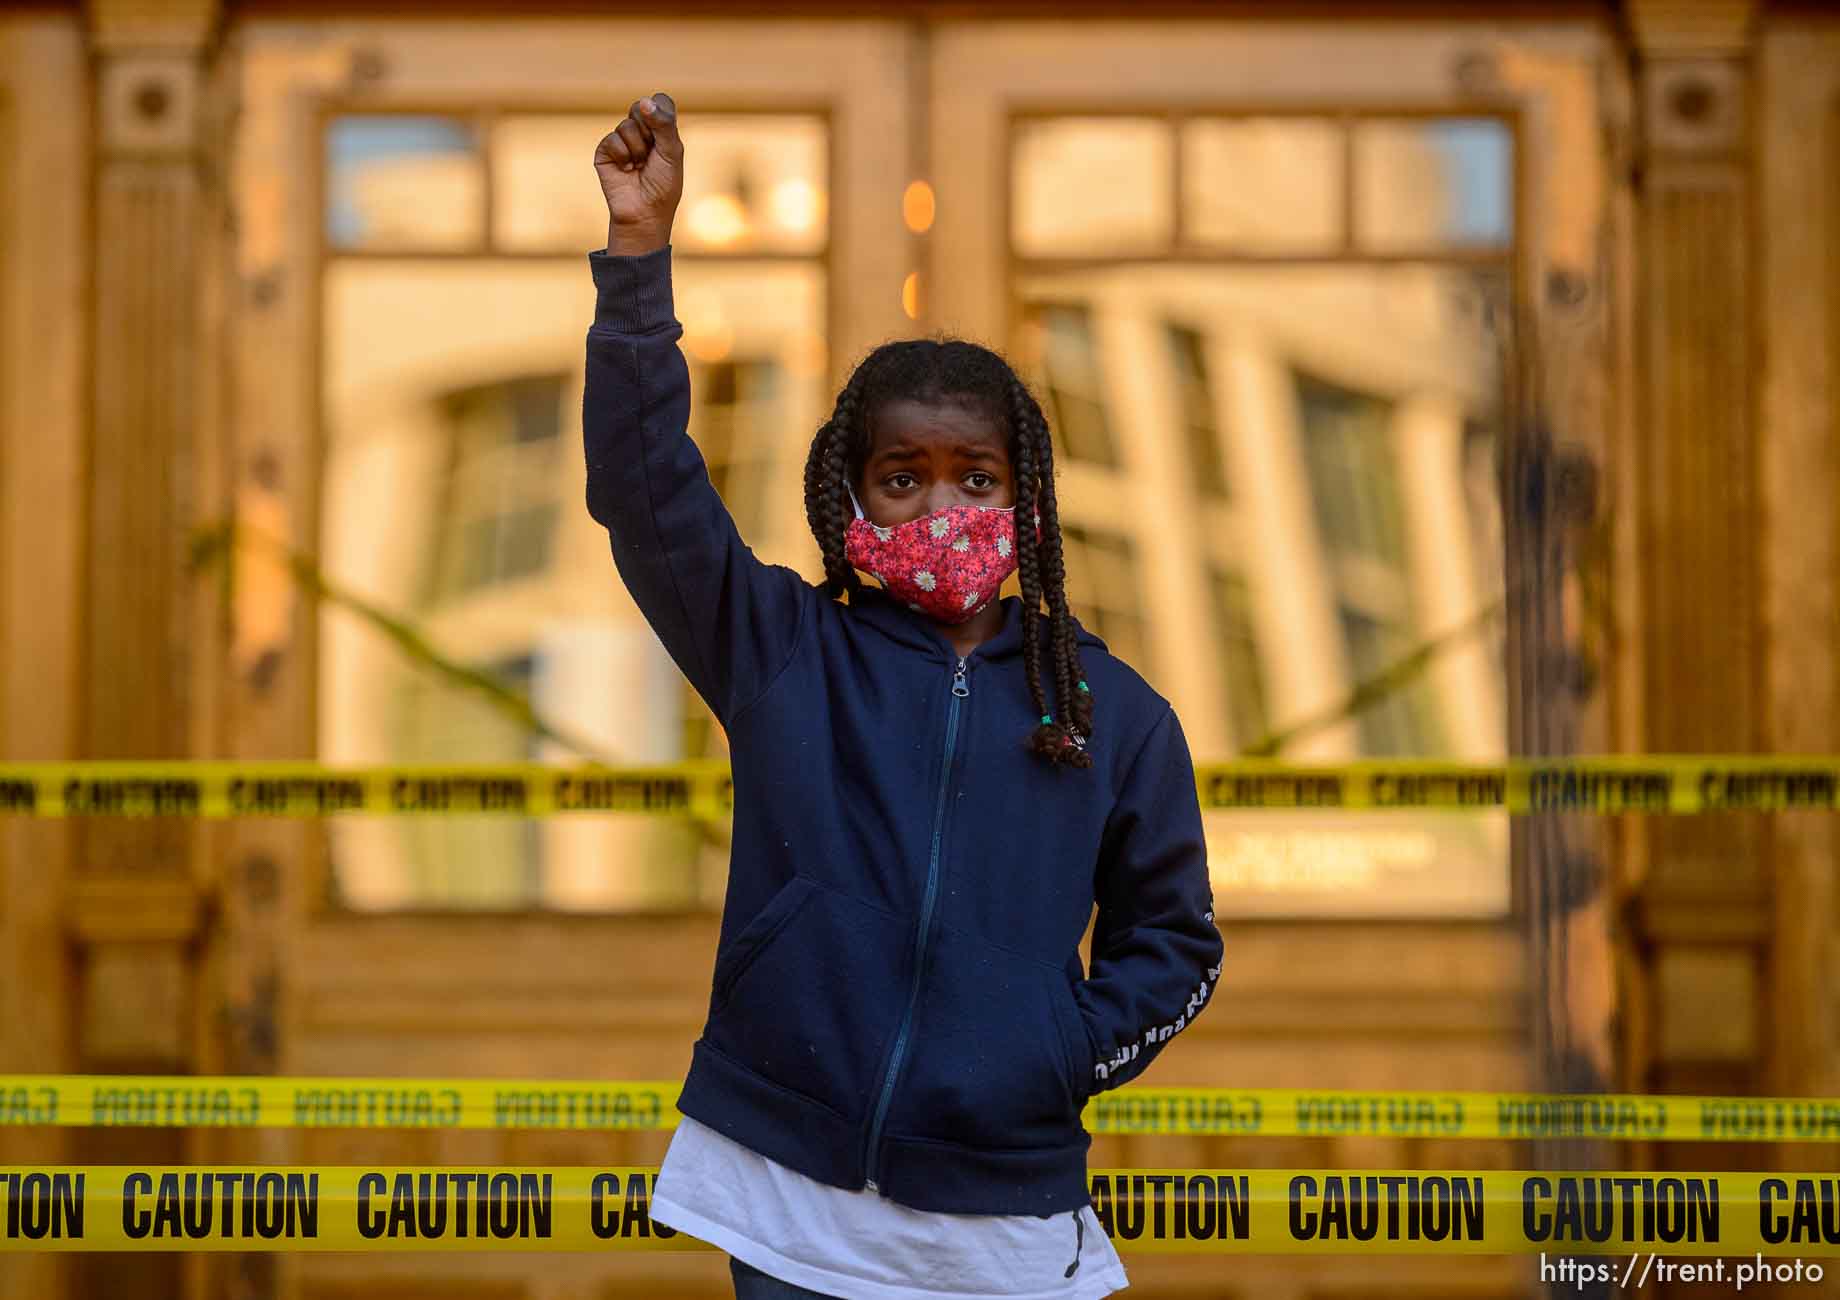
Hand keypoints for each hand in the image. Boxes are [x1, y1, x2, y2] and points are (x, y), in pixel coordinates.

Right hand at [594, 92, 682, 253]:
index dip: (662, 114)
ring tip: (639, 166)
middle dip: (649, 132)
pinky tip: (626, 170)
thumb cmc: (663, 186)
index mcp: (661, 129)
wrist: (644, 213)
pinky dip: (622, 156)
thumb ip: (664, 125)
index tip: (665, 136)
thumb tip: (644, 102)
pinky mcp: (605, 150)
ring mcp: (622, 140)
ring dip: (637, 149)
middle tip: (652, 154)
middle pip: (641, 107)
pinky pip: (612, 139)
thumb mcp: (672, 153)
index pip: (660, 101)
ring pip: (627, 125)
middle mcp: (641, 131)